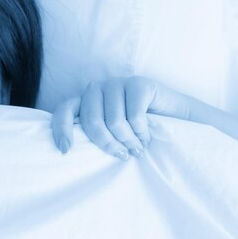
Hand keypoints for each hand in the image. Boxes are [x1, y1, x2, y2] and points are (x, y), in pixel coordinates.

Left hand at [51, 76, 190, 159]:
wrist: (175, 118)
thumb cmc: (137, 130)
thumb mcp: (110, 133)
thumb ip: (93, 135)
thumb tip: (69, 152)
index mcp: (85, 100)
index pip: (65, 110)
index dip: (61, 129)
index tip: (65, 150)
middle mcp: (97, 88)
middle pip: (92, 121)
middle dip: (108, 144)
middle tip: (123, 155)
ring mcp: (117, 83)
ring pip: (115, 122)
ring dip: (129, 142)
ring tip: (138, 149)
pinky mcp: (138, 84)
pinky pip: (135, 117)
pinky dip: (142, 133)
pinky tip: (147, 137)